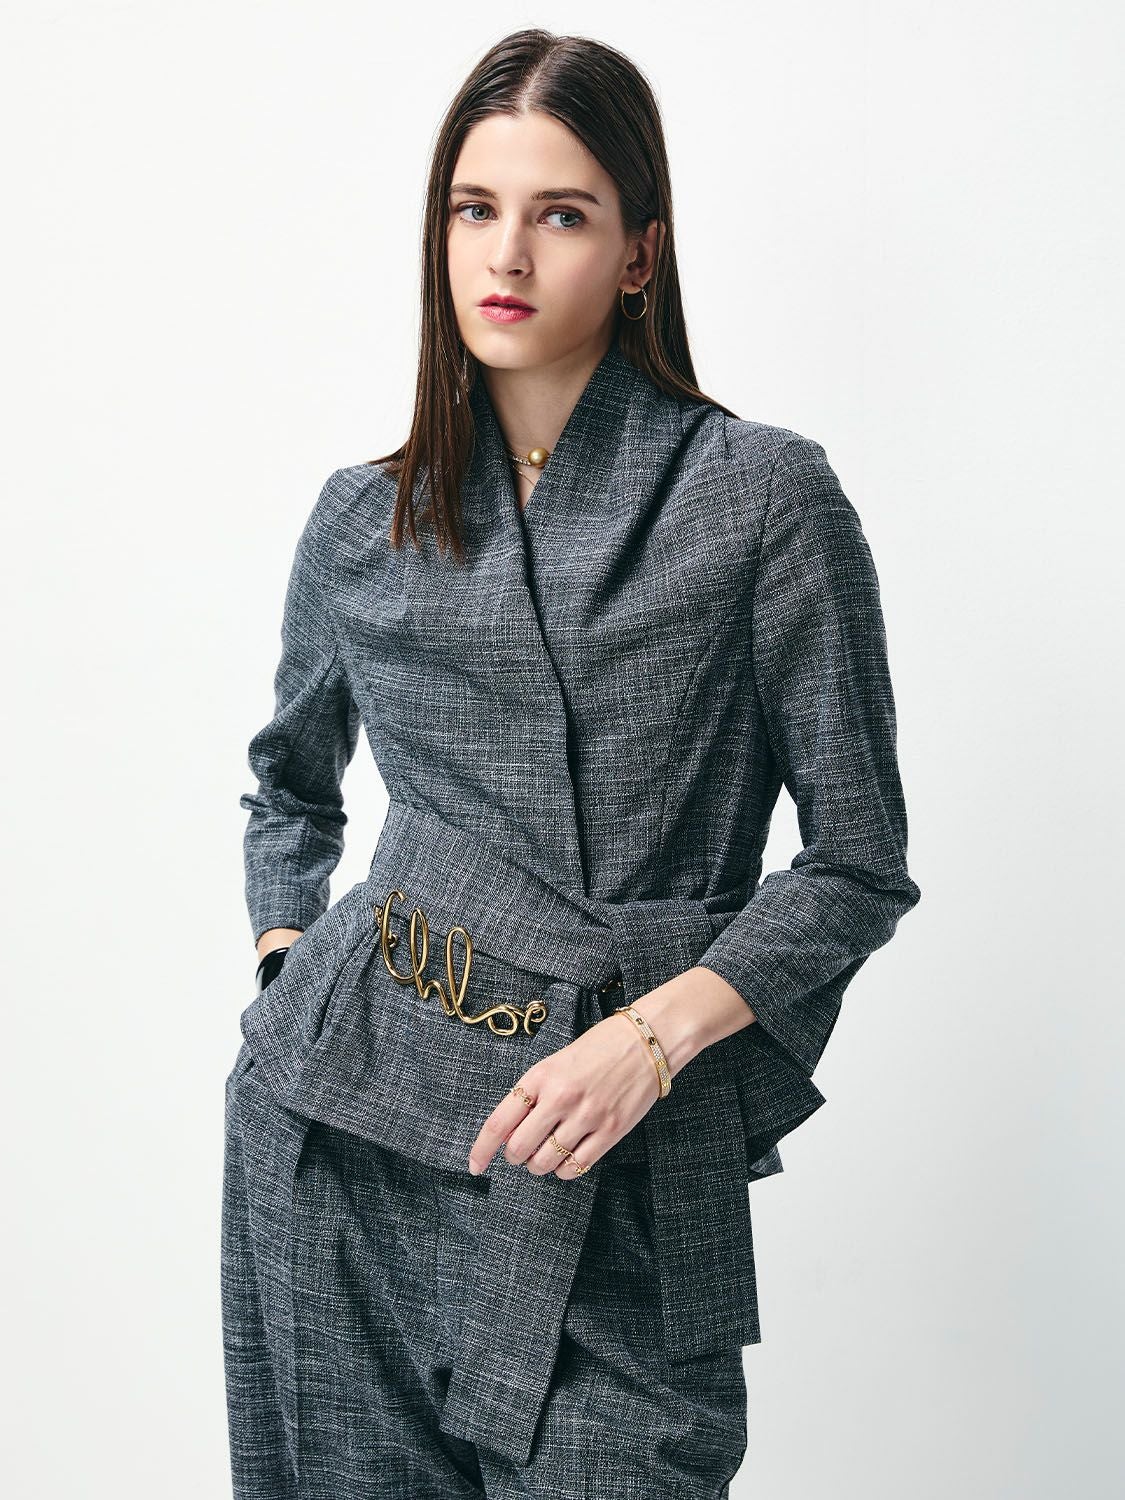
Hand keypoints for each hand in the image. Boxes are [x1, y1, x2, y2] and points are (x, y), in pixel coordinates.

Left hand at [467, 1010, 660, 1179]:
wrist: (645, 1041)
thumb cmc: (598, 1049)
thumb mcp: (555, 1063)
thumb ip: (533, 1094)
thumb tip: (510, 1133)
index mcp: (541, 1076)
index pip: (499, 1122)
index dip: (481, 1150)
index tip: (474, 1166)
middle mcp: (560, 1097)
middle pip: (519, 1148)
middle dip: (515, 1157)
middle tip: (521, 1152)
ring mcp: (587, 1116)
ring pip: (545, 1162)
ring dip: (539, 1165)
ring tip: (545, 1154)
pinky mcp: (611, 1131)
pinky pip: (576, 1167)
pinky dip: (564, 1170)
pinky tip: (566, 1158)